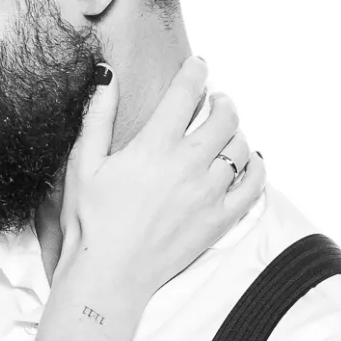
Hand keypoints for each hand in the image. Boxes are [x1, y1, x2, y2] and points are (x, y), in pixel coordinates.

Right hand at [58, 54, 265, 299]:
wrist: (108, 275)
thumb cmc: (91, 222)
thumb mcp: (84, 164)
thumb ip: (98, 116)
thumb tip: (107, 76)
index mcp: (153, 147)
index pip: (186, 92)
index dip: (195, 71)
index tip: (198, 65)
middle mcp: (187, 166)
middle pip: (225, 116)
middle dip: (222, 101)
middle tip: (215, 101)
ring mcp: (208, 194)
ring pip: (241, 148)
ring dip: (235, 134)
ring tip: (224, 134)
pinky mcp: (219, 220)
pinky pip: (255, 186)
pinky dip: (257, 169)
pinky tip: (248, 164)